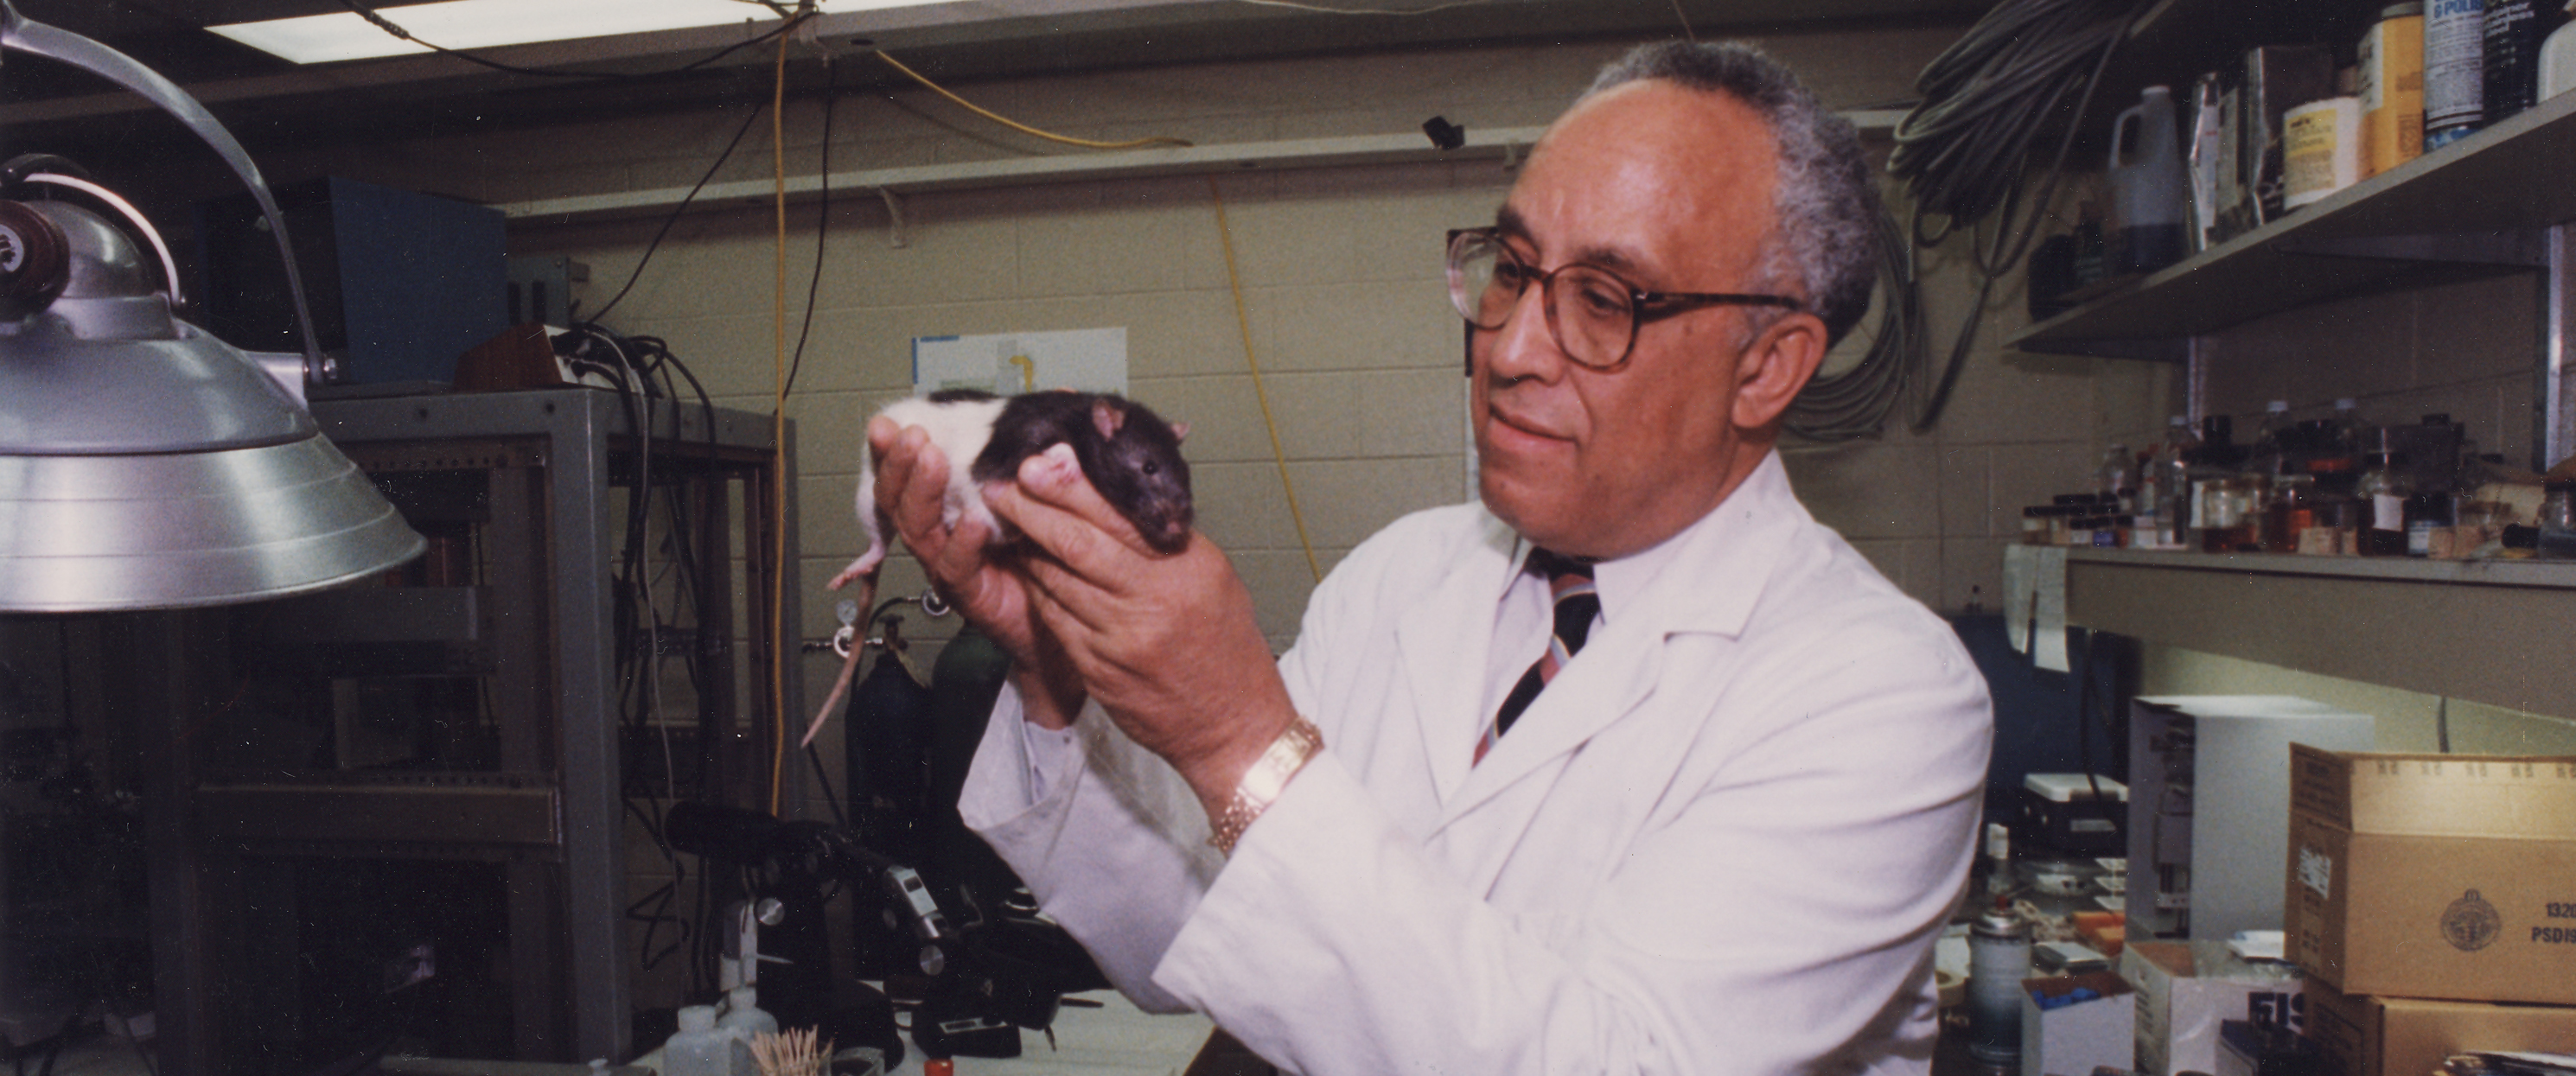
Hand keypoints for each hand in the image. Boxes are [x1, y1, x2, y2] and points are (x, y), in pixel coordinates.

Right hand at [868, 416, 1082, 725]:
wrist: (1079, 619)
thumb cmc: (1059, 550)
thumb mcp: (1053, 487)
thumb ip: (1047, 445)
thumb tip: (1063, 393)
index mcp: (952, 503)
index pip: (911, 472)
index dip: (896, 448)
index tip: (891, 419)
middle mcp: (942, 533)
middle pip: (900, 498)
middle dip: (899, 463)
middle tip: (908, 434)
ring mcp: (951, 564)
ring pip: (919, 529)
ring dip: (922, 491)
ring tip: (930, 459)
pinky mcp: (972, 594)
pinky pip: (956, 567)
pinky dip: (962, 542)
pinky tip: (971, 521)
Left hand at [985, 444, 1298, 816]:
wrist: (1232, 725)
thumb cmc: (1227, 646)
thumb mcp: (1213, 578)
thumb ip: (1164, 540)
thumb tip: (1114, 496)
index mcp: (1184, 569)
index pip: (1117, 517)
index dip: (1069, 488)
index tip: (1037, 462)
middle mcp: (1151, 600)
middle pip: (1075, 544)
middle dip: (1030, 510)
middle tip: (1001, 487)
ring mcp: (1120, 639)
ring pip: (1055, 581)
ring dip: (1027, 549)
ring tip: (1008, 525)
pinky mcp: (1098, 670)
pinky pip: (1055, 619)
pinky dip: (1039, 591)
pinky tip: (1030, 573)